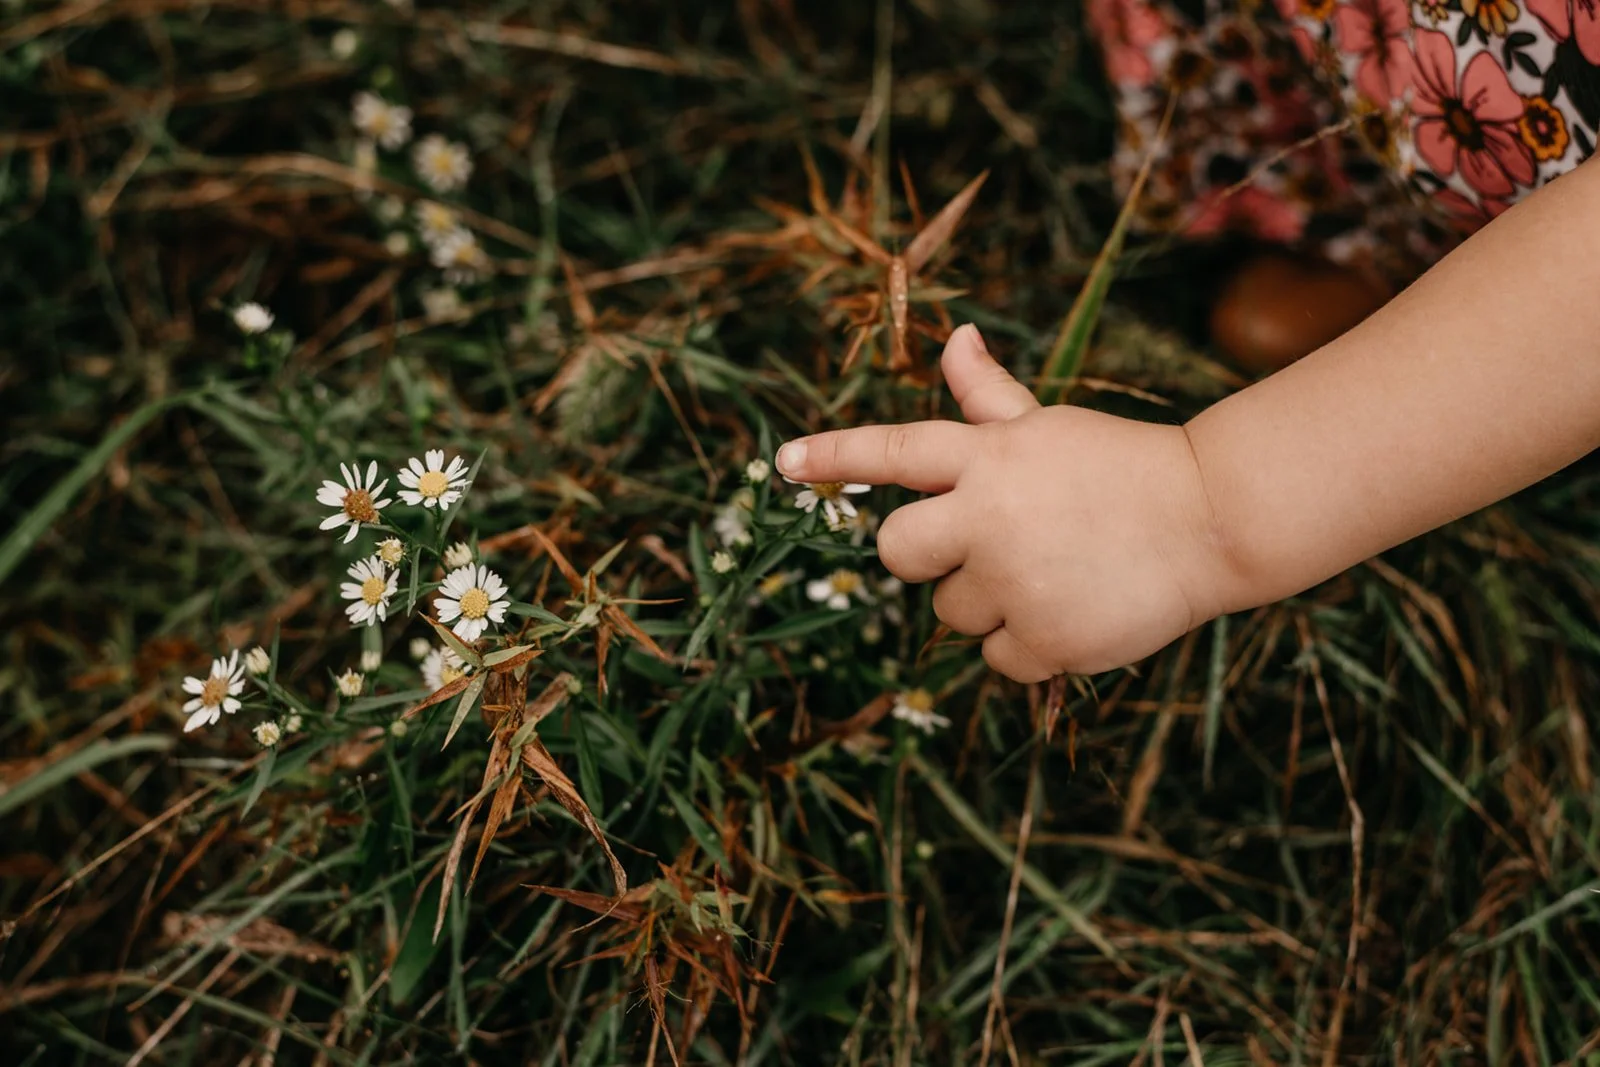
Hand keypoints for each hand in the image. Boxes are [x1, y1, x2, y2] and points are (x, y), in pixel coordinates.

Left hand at [775, 325, 1242, 681]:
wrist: (1213, 520)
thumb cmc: (1121, 467)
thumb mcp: (1048, 428)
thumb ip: (988, 397)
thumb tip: (955, 338)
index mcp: (989, 457)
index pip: (896, 451)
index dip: (835, 456)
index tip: (781, 463)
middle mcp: (989, 515)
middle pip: (899, 552)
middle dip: (928, 555)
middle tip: (988, 546)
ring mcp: (1015, 580)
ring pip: (951, 612)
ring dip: (990, 602)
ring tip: (1054, 573)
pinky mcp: (1045, 638)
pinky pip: (997, 658)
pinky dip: (1029, 645)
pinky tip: (1074, 610)